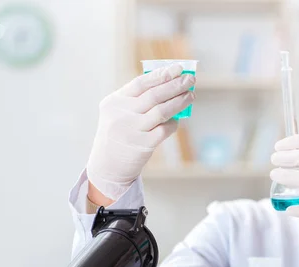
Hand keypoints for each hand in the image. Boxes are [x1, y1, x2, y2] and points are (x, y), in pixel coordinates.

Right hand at [86, 64, 195, 199]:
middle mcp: (122, 114)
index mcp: (114, 102)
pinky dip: (174, 122)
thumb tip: (170, 85)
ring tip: (191, 95)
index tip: (178, 68)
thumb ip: (138, 100)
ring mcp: (132, 130)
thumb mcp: (118, 113)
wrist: (108, 165)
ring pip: (162, 111)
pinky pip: (164, 129)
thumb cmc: (118, 134)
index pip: (141, 83)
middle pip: (154, 95)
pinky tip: (178, 118)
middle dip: (175, 85)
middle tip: (190, 79)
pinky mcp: (143, 145)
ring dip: (180, 101)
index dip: (161, 74)